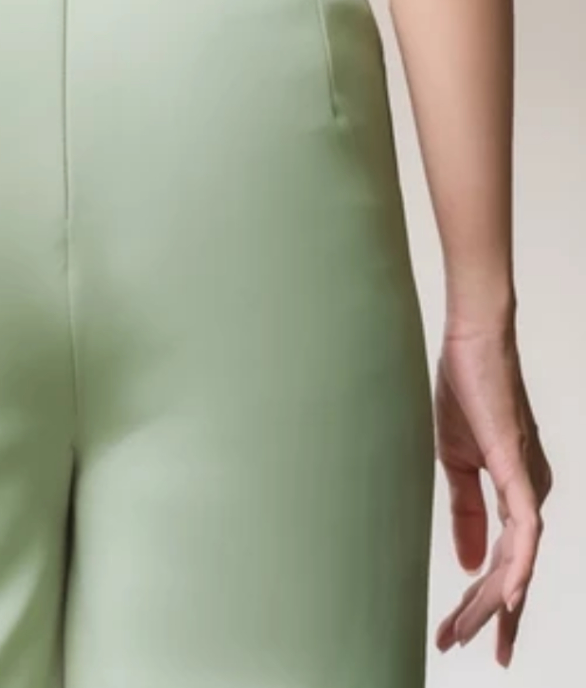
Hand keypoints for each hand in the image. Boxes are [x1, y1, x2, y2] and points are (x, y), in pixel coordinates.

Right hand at [434, 315, 550, 666]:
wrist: (471, 343)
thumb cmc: (465, 390)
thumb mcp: (455, 461)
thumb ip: (466, 513)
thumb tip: (471, 564)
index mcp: (516, 492)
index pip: (504, 561)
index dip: (483, 601)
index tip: (459, 632)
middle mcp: (532, 495)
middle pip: (513, 571)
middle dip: (486, 615)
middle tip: (459, 646)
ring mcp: (530, 484)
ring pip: (520, 560)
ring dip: (493, 601)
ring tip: (470, 634)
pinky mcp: (519, 469)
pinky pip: (524, 529)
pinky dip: (518, 566)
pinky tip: (506, 597)